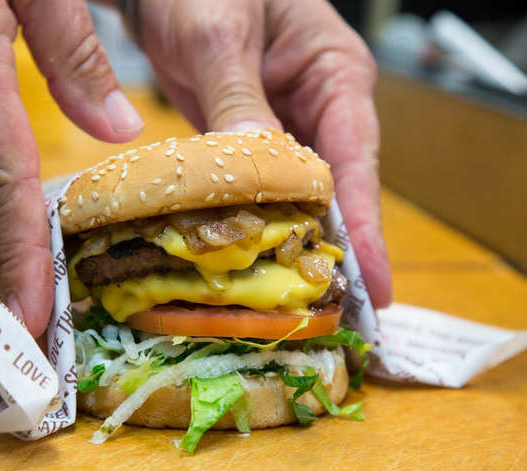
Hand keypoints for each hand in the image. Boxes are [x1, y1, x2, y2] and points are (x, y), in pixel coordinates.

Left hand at [136, 0, 392, 307]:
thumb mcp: (218, 36)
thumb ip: (237, 100)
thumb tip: (257, 164)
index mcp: (333, 73)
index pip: (354, 160)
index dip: (362, 225)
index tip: (372, 281)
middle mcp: (318, 106)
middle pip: (334, 189)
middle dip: (335, 249)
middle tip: (339, 313)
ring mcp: (283, 125)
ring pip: (297, 196)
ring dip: (296, 245)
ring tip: (302, 303)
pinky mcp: (250, 140)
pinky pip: (260, 190)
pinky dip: (258, 225)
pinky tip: (256, 262)